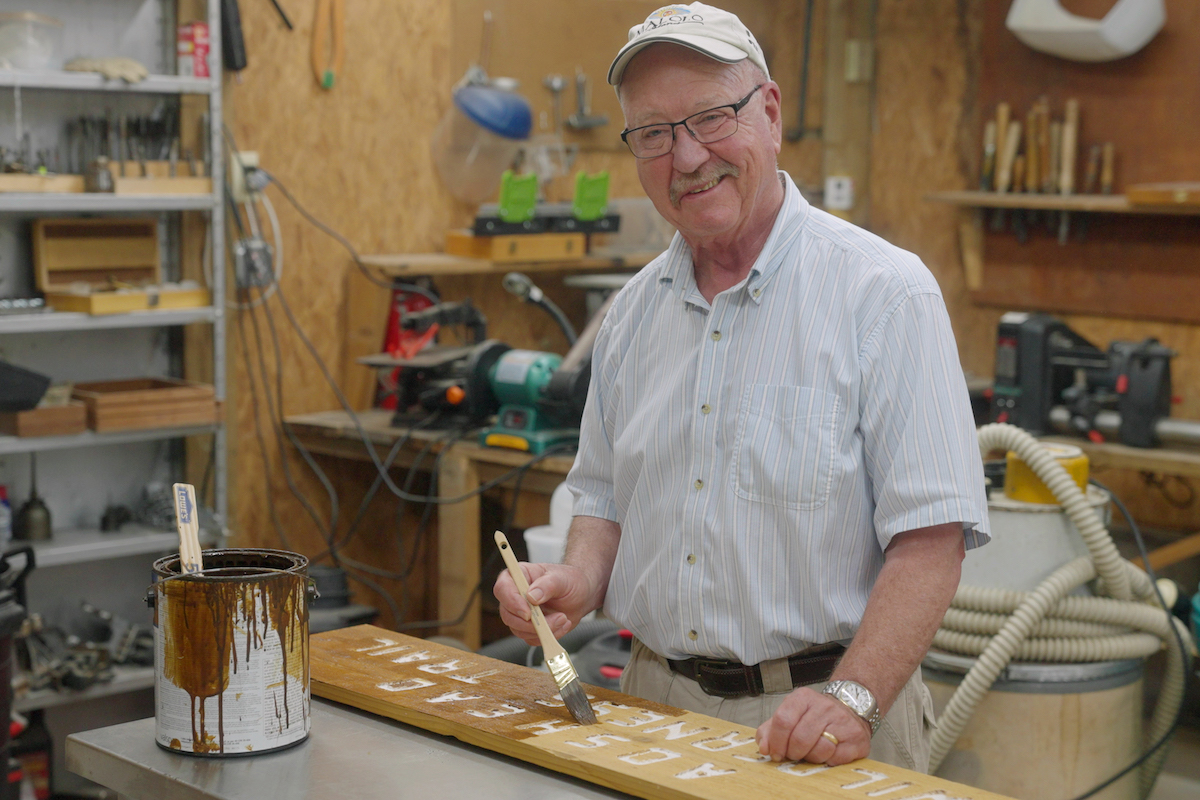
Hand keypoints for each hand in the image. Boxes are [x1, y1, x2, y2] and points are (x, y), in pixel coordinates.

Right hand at [493, 562, 597, 645]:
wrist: (580, 595)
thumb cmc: (569, 581)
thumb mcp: (561, 579)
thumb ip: (547, 585)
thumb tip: (531, 596)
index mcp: (517, 576)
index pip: (503, 589)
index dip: (512, 602)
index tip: (528, 613)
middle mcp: (515, 595)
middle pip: (507, 614)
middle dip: (531, 623)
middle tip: (556, 618)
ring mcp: (520, 613)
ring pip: (518, 630)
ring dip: (543, 630)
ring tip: (563, 618)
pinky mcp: (528, 628)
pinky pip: (531, 639)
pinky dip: (548, 636)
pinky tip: (562, 624)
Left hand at [755, 687, 871, 765]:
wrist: (850, 709)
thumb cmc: (815, 716)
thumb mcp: (790, 715)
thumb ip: (771, 730)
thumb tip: (764, 747)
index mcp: (803, 698)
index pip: (783, 720)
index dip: (776, 742)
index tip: (775, 753)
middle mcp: (824, 706)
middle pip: (799, 739)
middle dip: (793, 753)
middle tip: (794, 754)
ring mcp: (842, 721)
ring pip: (819, 750)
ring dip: (812, 757)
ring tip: (813, 751)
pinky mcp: (857, 737)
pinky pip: (836, 758)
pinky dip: (829, 761)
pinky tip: (829, 752)